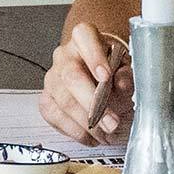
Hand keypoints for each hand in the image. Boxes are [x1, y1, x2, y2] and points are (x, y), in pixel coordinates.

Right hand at [40, 23, 132, 145]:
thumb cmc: (113, 66)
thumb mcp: (126, 65)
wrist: (98, 71)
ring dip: (86, 123)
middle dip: (92, 103)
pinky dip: (75, 131)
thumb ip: (127, 74)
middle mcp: (64, 56)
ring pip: (62, 101)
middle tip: (112, 122)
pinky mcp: (46, 99)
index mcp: (84, 37)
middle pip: (71, 76)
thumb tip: (123, 84)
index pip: (84, 37)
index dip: (94, 57)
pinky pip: (55, 117)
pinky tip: (92, 136)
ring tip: (106, 134)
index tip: (106, 76)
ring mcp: (52, 78)